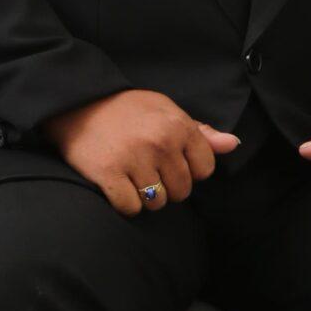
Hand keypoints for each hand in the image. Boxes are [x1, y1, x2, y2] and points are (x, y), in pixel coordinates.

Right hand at [40, 89, 240, 216]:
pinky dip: (125, 203)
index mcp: (178, 125)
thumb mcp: (166, 110)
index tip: (171, 160)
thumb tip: (233, 144)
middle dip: (168, 186)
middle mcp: (160, 143)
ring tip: (132, 176)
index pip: (205, 169)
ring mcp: (134, 160)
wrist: (77, 102)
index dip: (189, 169)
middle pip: (182, 191)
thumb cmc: (126, 109)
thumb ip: (200, 132)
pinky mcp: (109, 174)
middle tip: (147, 168)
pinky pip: (131, 208)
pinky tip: (117, 184)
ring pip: (157, 204)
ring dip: (146, 197)